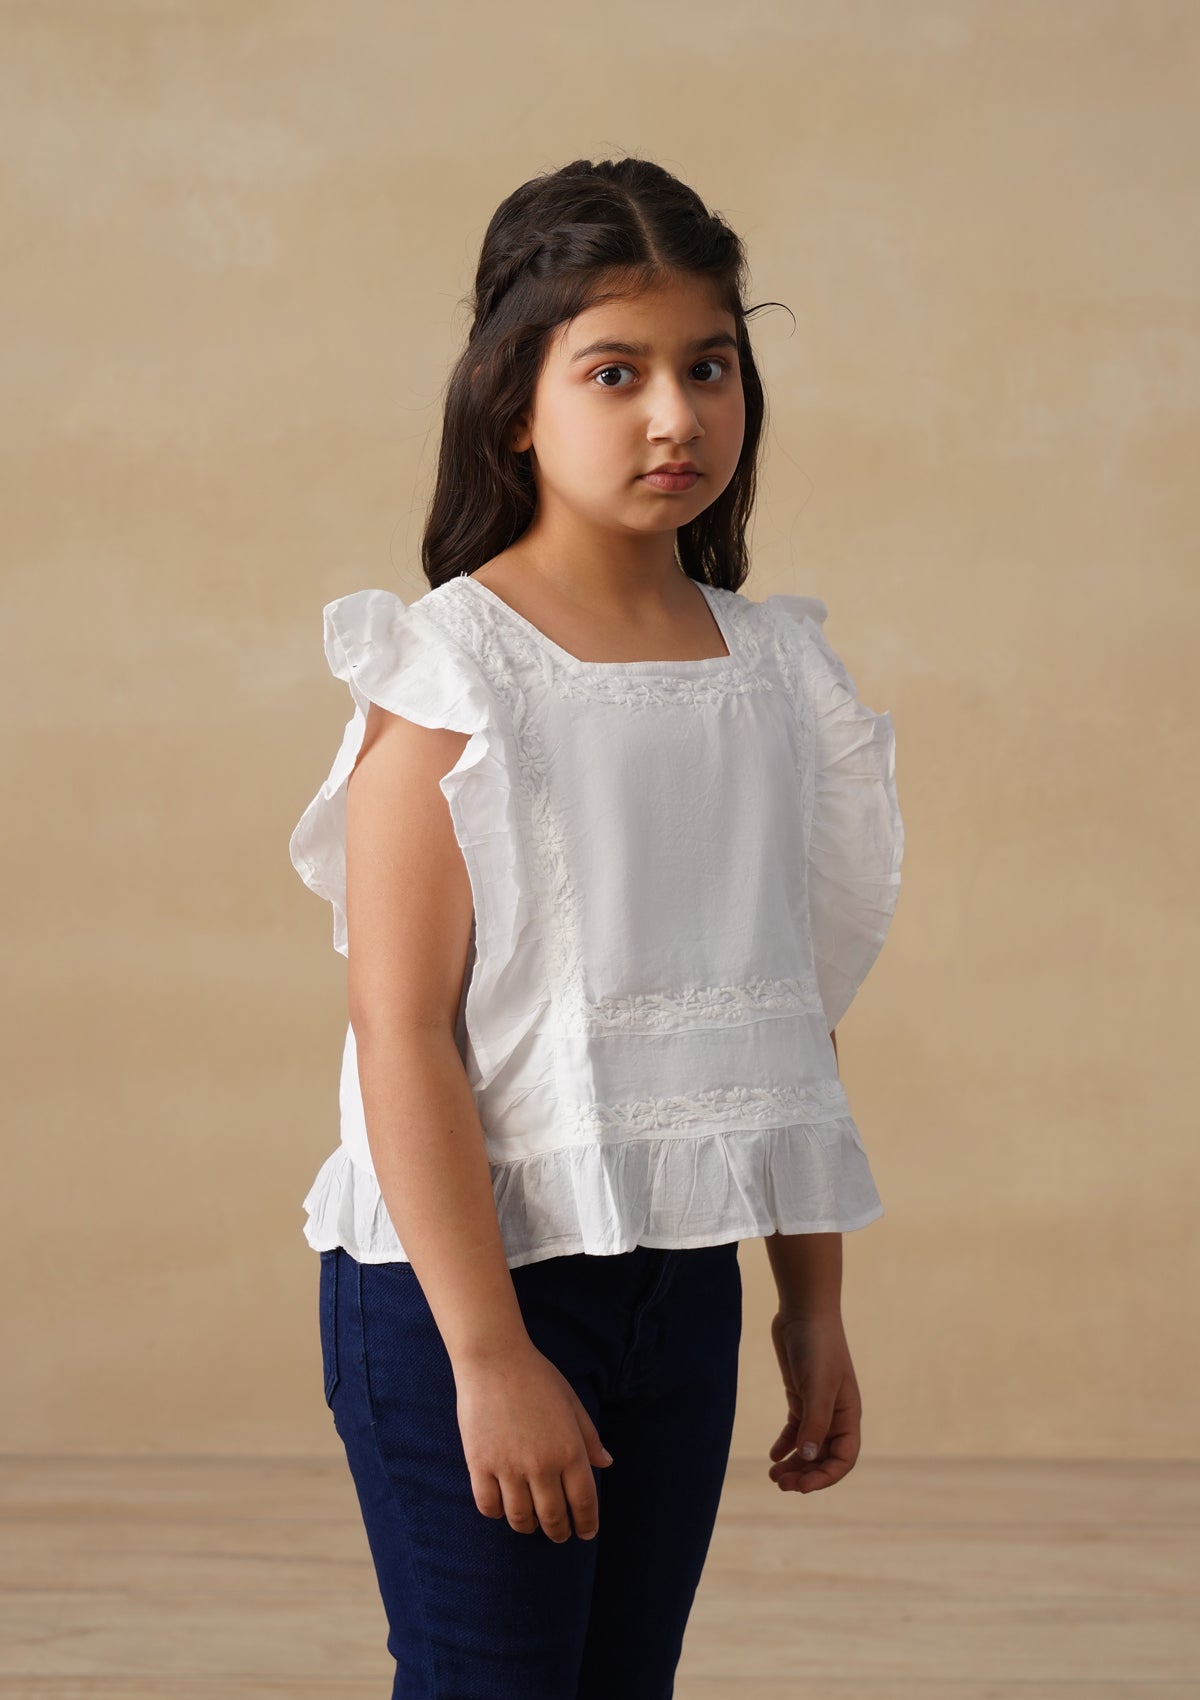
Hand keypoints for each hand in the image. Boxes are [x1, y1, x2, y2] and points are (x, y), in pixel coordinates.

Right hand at [454, 1338, 613, 1541]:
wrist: (494, 1358)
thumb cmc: (536, 1376)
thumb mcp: (571, 1402)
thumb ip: (588, 1436)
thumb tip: (606, 1463)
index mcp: (570, 1449)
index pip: (584, 1502)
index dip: (587, 1523)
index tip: (586, 1533)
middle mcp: (542, 1465)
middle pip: (553, 1517)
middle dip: (559, 1532)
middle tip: (560, 1535)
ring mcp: (509, 1467)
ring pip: (520, 1518)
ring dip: (529, 1526)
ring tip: (531, 1523)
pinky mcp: (480, 1464)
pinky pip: (489, 1506)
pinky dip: (497, 1513)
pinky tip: (503, 1507)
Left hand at [767, 1308, 861, 1493]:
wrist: (804, 1312)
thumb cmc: (817, 1347)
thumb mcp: (817, 1386)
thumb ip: (814, 1423)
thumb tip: (807, 1458)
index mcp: (849, 1416)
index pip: (843, 1459)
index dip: (825, 1477)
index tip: (801, 1487)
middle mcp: (836, 1415)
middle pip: (823, 1457)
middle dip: (805, 1475)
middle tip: (780, 1484)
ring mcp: (817, 1406)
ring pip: (808, 1447)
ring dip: (794, 1464)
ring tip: (773, 1476)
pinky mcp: (800, 1396)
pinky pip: (795, 1430)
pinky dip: (785, 1445)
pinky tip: (773, 1455)